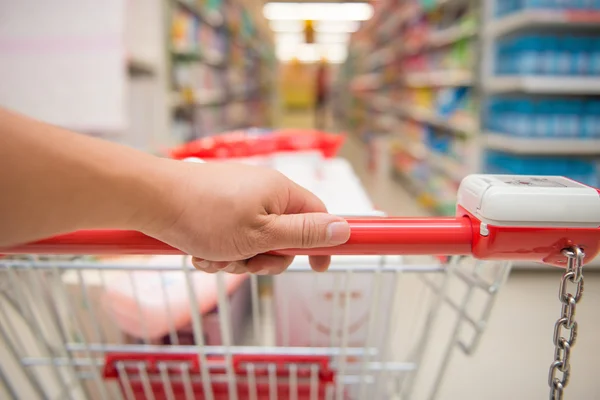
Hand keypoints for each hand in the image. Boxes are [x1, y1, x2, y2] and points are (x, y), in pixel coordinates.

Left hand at [142, 160, 350, 273]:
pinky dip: (219, 251)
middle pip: (283, 236)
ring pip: (254, 242)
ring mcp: (238, 199)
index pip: (318, 216)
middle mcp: (262, 192)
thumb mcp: (262, 234)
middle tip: (244, 260)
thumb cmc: (206, 215)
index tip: (318, 268)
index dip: (321, 244)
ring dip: (237, 258)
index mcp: (280, 192)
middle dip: (264, 258)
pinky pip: (230, 238)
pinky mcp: (217, 208)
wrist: (151, 199)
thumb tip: (344, 228)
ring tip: (214, 255)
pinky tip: (200, 252)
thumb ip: (304, 234)